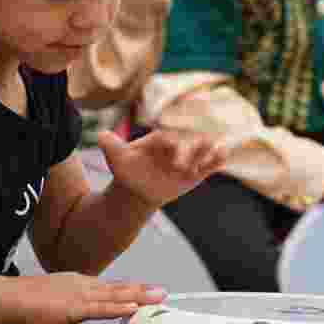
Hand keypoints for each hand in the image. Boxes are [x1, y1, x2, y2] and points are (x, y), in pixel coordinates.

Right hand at [21, 272, 166, 323]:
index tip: (144, 291)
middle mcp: (82, 285)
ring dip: (139, 297)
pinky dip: (118, 308)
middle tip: (162, 291)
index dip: (128, 290)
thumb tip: (68, 310)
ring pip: (115, 296)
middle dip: (141, 291)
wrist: (8, 298)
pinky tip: (132, 307)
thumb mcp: (50, 300)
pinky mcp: (75, 307)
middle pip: (117, 288)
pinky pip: (101, 308)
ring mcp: (80, 295)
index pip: (108, 287)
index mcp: (76, 283)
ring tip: (158, 297)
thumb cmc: (22, 301)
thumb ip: (64, 304)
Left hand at [96, 129, 226, 208]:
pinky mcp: (196, 172)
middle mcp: (175, 147)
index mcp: (158, 140)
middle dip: (188, 151)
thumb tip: (99, 134)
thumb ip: (110, 145)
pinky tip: (223, 153)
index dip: (167, 144)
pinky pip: (209, 164)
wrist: (138, 188)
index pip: (164, 139)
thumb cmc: (128, 170)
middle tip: (183, 165)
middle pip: (185, 144)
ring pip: (200, 152)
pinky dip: (217, 158)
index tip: (169, 149)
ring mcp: (187, 159)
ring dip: (207, 151)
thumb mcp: (117, 158)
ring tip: (215, 150)